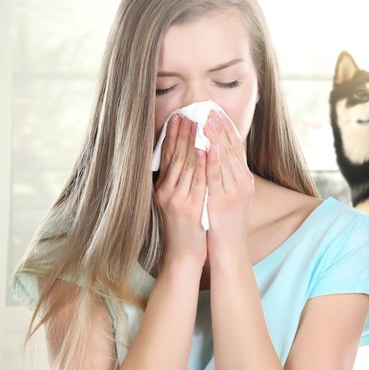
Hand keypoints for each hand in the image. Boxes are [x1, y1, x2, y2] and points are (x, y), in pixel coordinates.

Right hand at [154, 115, 207, 273]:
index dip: (172, 136)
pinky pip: (196, 180)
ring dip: (191, 142)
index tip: (178, 117)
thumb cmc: (184, 230)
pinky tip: (204, 148)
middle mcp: (166, 191)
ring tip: (196, 123)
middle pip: (174, 156)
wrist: (182, 256)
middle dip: (181, 133)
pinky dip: (200, 163)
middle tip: (187, 113)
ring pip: (184, 165)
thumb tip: (187, 161)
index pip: (166, 157)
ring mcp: (176, 199)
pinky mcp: (188, 207)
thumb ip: (179, 183)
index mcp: (162, 189)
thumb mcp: (176, 203)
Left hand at [204, 110, 253, 258]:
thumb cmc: (225, 227)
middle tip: (211, 107)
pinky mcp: (223, 201)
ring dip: (216, 137)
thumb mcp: (229, 199)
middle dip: (221, 127)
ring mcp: (234, 192)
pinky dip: (213, 159)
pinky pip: (217, 176)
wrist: (229, 252)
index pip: (236, 149)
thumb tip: (214, 161)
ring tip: (207, 118)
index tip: (218, 112)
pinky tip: (208, 144)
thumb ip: (225, 180)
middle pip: (232, 149)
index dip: (227, 129)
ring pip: (225, 158)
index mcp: (243, 181)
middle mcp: (242, 183)